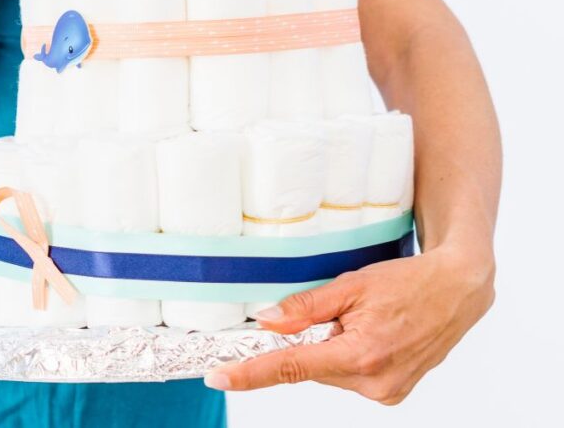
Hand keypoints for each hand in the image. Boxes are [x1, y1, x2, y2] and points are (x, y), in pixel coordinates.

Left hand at [205, 245, 494, 404]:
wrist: (457, 291)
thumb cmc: (408, 282)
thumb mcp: (351, 286)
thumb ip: (305, 307)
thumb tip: (265, 320)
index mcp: (360, 355)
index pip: (289, 367)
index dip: (250, 373)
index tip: (219, 377)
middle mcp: (374, 383)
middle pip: (309, 366)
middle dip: (307, 341)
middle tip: (333, 312)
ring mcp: (386, 392)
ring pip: (328, 371)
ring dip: (329, 348)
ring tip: (363, 320)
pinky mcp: (393, 394)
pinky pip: (349, 376)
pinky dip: (347, 355)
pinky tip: (370, 334)